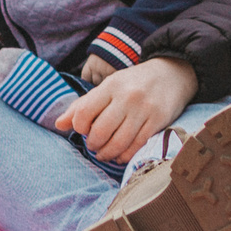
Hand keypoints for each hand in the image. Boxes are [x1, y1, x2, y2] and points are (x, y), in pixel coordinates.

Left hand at [61, 56, 197, 163]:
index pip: (84, 112)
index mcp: (110, 86)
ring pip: (118, 143)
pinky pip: (137, 146)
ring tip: (104, 154)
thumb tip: (58, 125)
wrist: (172, 74)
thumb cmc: (133, 83)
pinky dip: (125, 156)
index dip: (79, 127)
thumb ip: (83, 106)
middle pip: (100, 131)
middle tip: (94, 146)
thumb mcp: (107, 87)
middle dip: (93, 144)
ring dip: (107, 154)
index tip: (83, 130)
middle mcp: (127, 97)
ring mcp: (144, 110)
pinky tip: (120, 155)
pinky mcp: (159, 121)